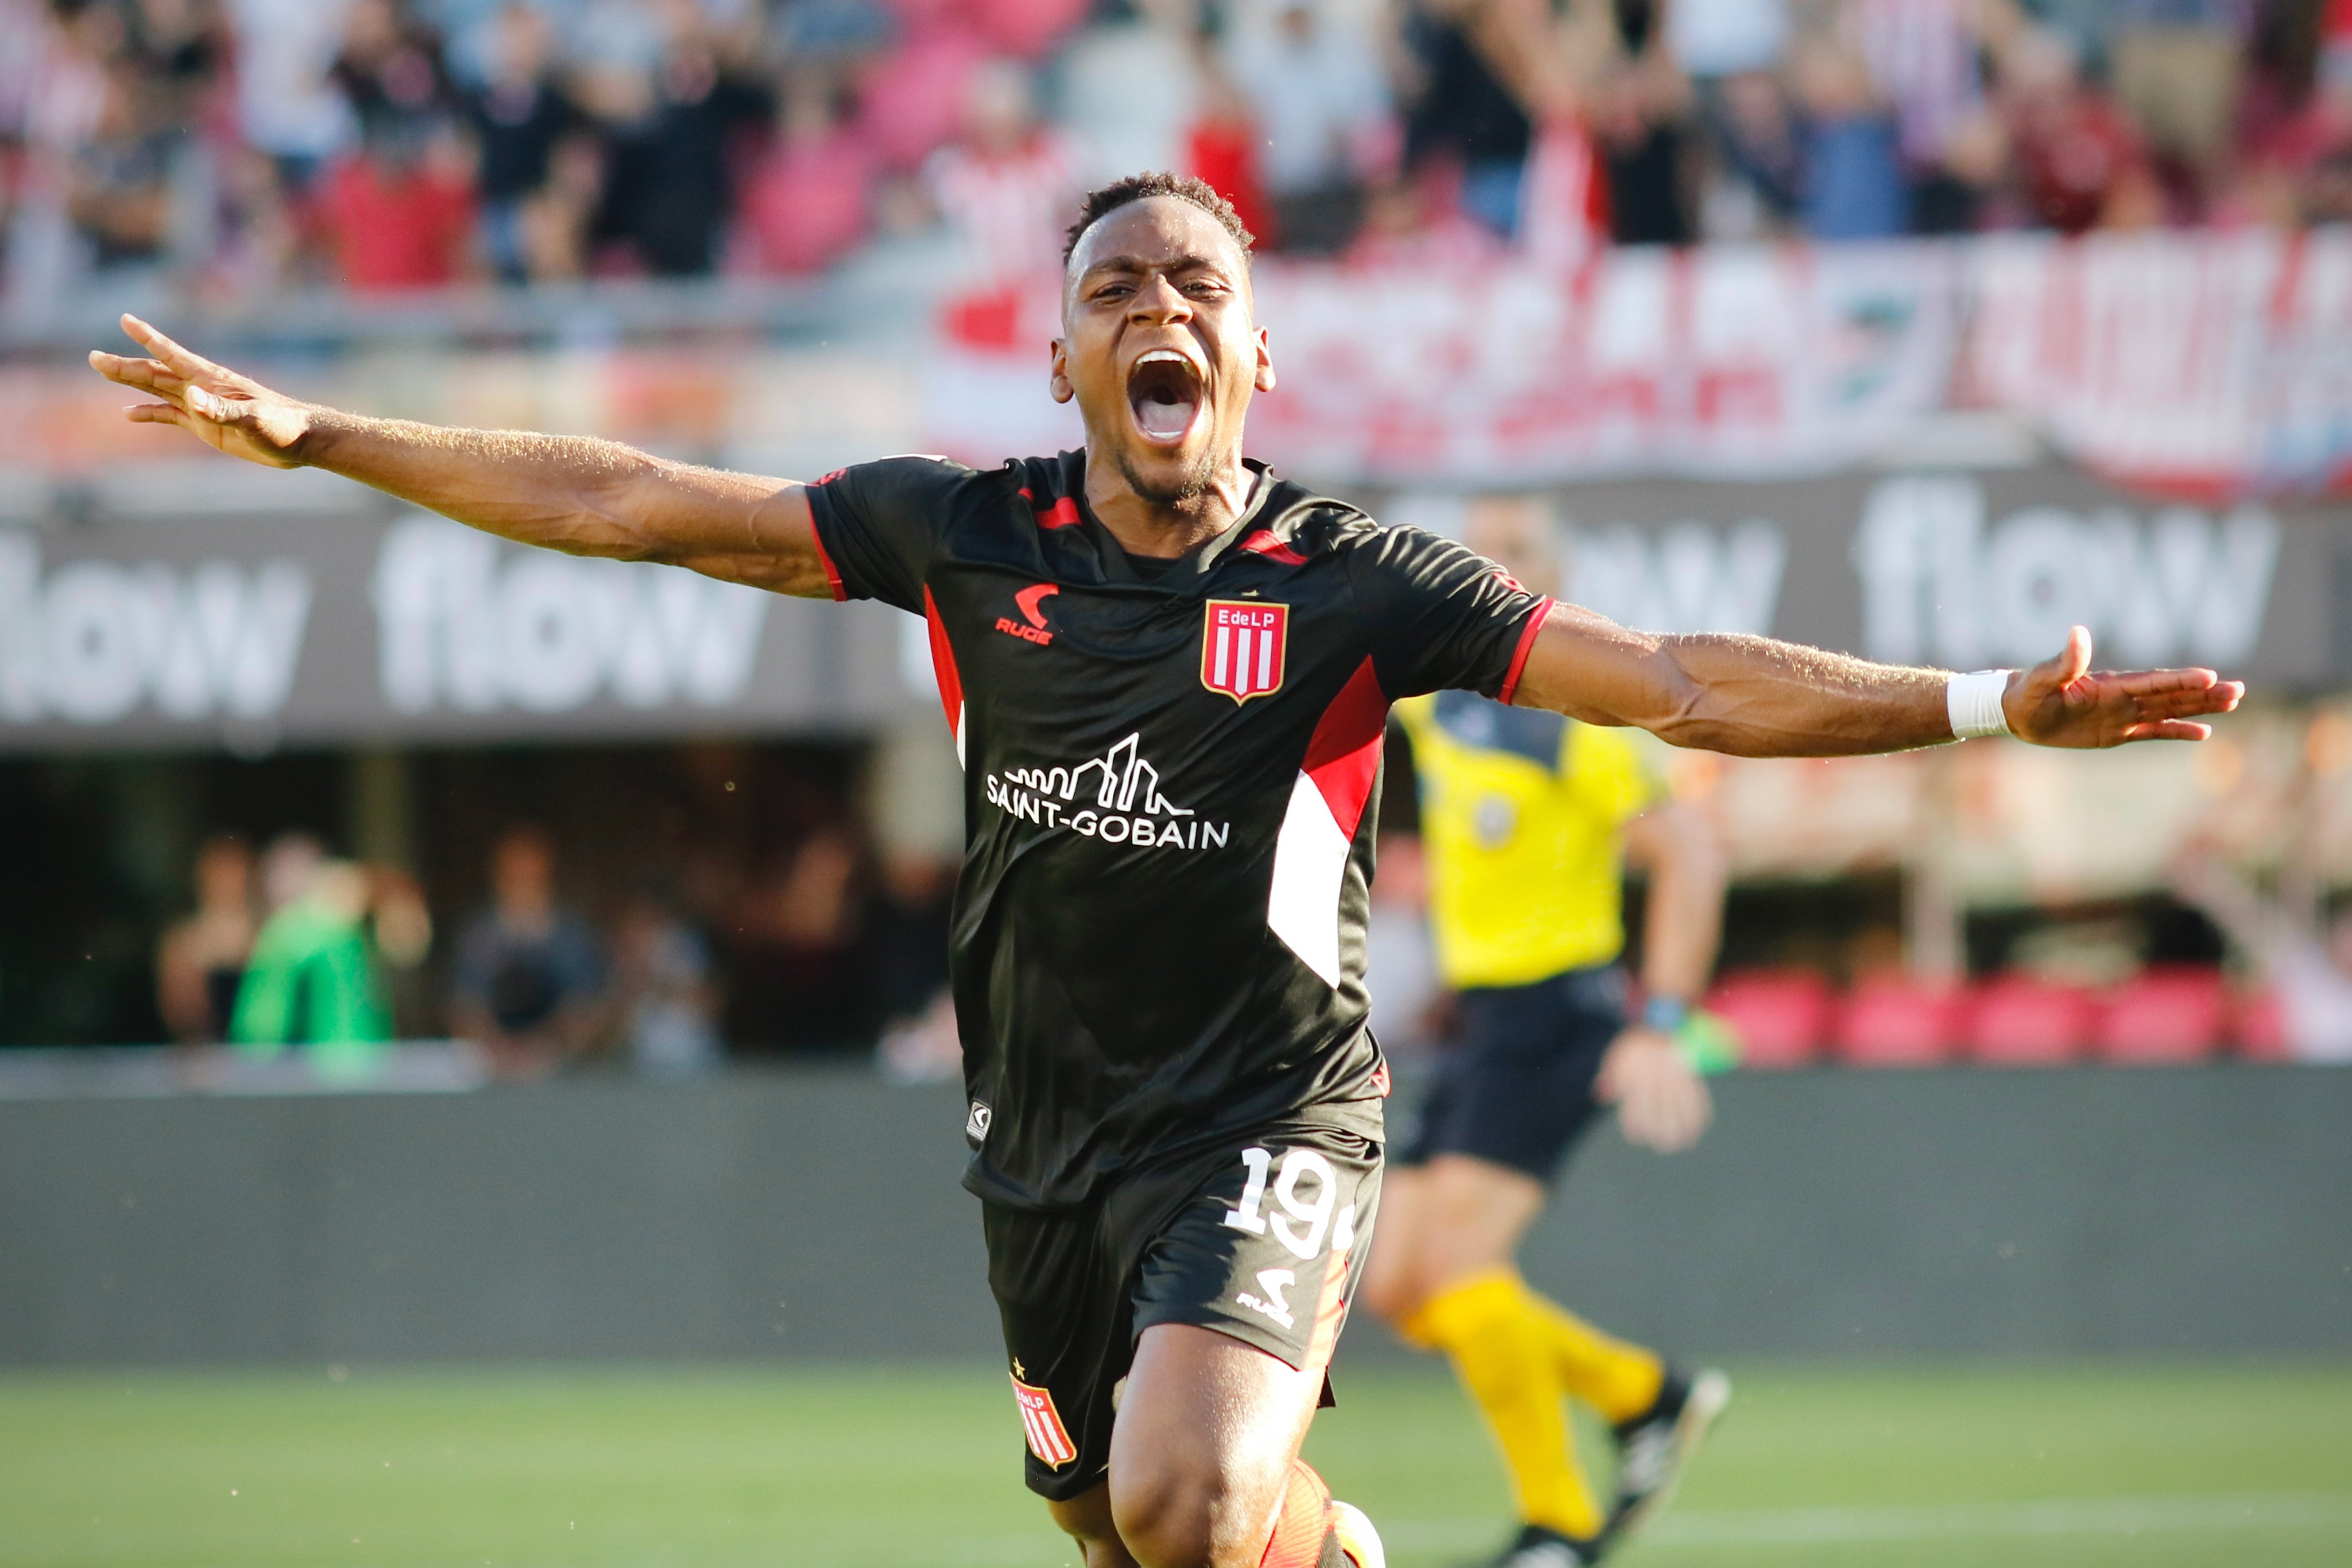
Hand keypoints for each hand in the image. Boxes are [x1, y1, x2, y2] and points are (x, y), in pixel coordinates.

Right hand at [89, 314, 315, 468]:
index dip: (149, 338)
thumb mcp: (253, 418)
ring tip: (103, 371)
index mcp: (211, 380)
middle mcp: (202, 389)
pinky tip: (129, 412)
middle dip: (125, 365)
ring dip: (131, 382)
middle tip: (93, 357)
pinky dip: (149, 413)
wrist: (301, 441)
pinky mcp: (206, 425)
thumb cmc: (283, 426)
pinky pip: (170, 415)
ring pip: (158, 390)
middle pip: (155, 372)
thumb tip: (191, 398)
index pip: (173, 354)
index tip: (126, 320)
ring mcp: (202, 405)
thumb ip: (223, 409)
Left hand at [1595, 1026, 1711, 1152]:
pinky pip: (1696, 1092)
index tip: (1637, 1137)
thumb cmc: (1633, 1044)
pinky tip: (1698, 1127)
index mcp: (1634, 1068)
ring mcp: (1673, 1071)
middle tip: (1663, 1146)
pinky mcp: (1687, 1069)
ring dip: (1682, 1123)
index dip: (1635, 1119)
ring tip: (1682, 1143)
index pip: (1634, 1097)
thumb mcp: (1616, 1055)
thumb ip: (1609, 1075)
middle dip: (1661, 1126)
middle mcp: (1654, 1071)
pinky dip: (1699, 1110)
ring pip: (1679, 1100)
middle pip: (1659, 1102)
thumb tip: (1602, 1095)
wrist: (1657, 1021)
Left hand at [2005, 626, 2243, 747]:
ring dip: (2201, 707)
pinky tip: (2203, 733)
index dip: (2181, 680)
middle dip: (2205, 693)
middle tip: (2239, 690)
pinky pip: (2153, 732)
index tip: (2210, 676)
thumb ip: (2063, 661)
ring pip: (2170, 710)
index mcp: (2110, 684)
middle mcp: (2123, 696)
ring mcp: (2123, 714)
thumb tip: (2078, 632)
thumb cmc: (2026, 692)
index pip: (2153, 681)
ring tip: (2233, 702)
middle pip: (2172, 694)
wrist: (2017, 712)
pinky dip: (2177, 732)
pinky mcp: (2117, 732)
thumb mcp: (2041, 679)